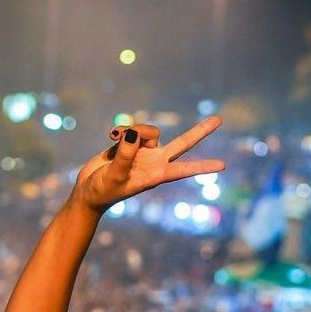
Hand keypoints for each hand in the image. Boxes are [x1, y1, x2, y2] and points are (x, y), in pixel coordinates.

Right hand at [73, 116, 224, 211]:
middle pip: (182, 143)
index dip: (203, 166)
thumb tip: (134, 134)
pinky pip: (130, 129)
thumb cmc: (103, 190)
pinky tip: (111, 137)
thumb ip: (126, 155)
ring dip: (133, 129)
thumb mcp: (114, 175)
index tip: (222, 166)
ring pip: (148, 130)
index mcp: (156, 174)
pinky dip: (121, 130)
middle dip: (199, 132)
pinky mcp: (130, 145)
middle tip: (219, 120)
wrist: (88, 191)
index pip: (184, 169)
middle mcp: (154, 161)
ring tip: (116, 139)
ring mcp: (143, 152)